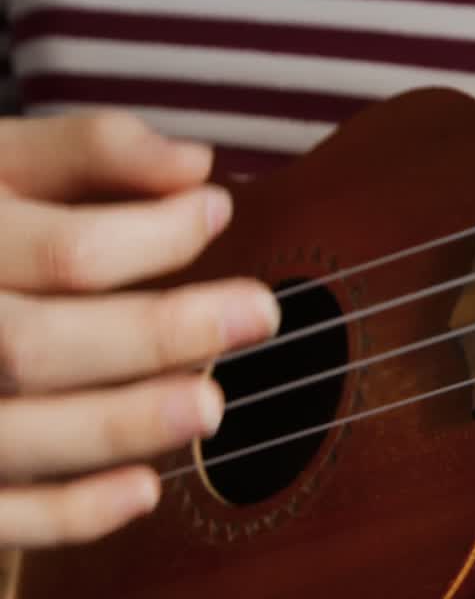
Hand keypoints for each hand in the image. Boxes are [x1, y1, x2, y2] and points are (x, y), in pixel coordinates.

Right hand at [0, 112, 277, 547]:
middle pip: (37, 345)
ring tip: (211, 405)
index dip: (156, 234)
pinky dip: (67, 513)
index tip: (219, 209)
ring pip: (14, 433)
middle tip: (259, 315)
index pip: (64, 252)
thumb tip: (194, 165)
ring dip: (120, 425)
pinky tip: (144, 492)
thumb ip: (89, 151)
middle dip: (157, 334)